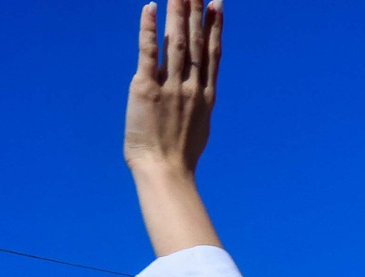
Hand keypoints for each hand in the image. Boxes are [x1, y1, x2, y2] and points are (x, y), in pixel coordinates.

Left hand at [125, 1, 221, 174]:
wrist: (166, 172)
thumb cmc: (178, 157)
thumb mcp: (196, 128)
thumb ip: (195, 105)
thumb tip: (195, 93)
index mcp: (205, 96)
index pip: (210, 54)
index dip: (214, 27)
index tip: (217, 4)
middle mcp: (192, 87)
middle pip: (195, 42)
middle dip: (197, 11)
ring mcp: (171, 87)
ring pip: (176, 42)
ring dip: (178, 14)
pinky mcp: (147, 88)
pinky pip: (149, 53)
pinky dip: (150, 30)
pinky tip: (151, 9)